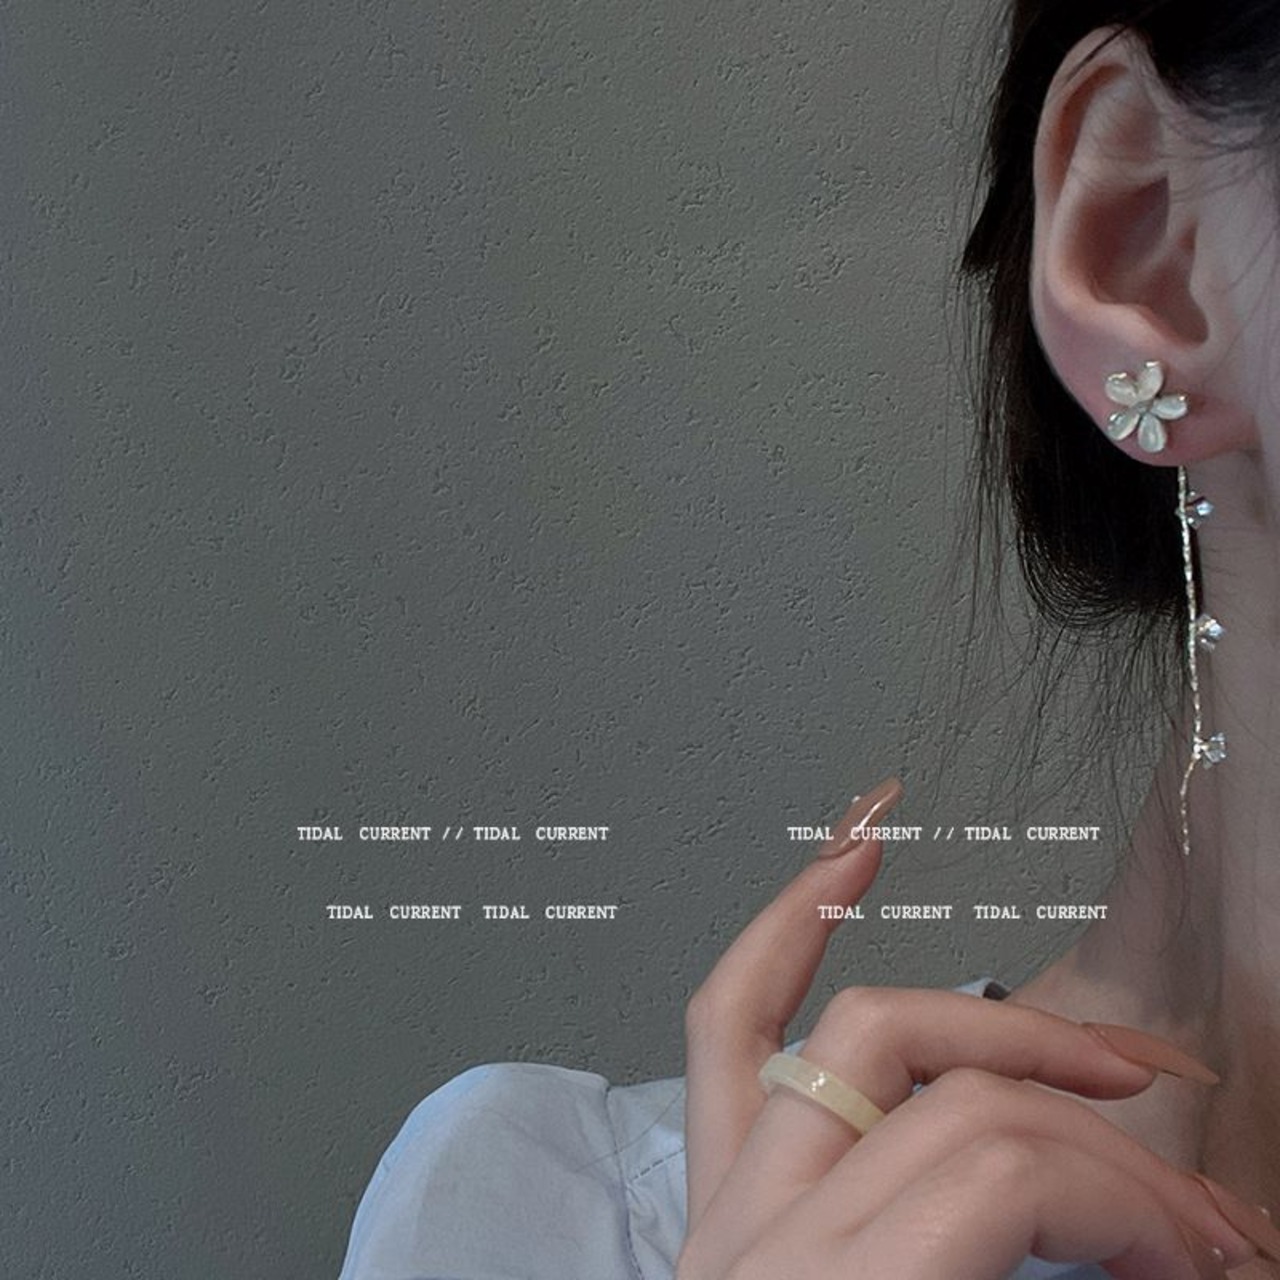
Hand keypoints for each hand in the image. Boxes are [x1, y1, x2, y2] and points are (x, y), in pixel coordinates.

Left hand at [676, 778, 1259, 1278]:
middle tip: (1202, 1216)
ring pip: (857, 1033)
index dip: (1128, 1203)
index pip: (994, 1176)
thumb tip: (1203, 1266)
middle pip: (955, 1105)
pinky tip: (846, 861)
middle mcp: (762, 1242)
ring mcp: (728, 1211)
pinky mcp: (717, 1202)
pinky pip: (730, 1029)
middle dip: (1103, 1143)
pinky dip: (785, 937)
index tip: (1209, 1259)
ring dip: (991, 1020)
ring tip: (1105, 1055)